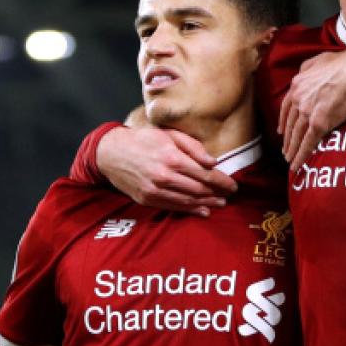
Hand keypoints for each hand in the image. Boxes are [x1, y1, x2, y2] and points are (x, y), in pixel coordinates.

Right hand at [97, 126, 235, 215]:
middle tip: (229, 194)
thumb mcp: (169, 135)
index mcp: (172, 158)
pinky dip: (191, 210)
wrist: (111, 153)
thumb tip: (213, 162)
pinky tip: (203, 210)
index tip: (233, 185)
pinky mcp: (147, 199)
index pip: (205, 174)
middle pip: (199, 189)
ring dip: (207, 203)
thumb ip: (193, 147)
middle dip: (217, 193)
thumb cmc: (143, 140)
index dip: (222, 181)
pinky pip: (174, 207)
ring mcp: (155, 190)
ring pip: (188, 201)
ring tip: (220, 203)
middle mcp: (164, 177)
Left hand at [278, 48, 345, 170]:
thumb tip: (302, 74)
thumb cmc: (340, 63)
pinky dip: (301, 155)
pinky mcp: (319, 123)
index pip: (286, 108)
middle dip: (287, 140)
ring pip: (296, 136)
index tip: (281, 131)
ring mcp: (307, 113)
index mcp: (296, 86)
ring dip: (292, 150)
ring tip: (290, 160)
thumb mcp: (316, 60)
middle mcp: (298, 100)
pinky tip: (297, 164)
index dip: (283, 122)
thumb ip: (306, 69)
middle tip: (285, 151)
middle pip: (290, 125)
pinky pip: (308, 143)